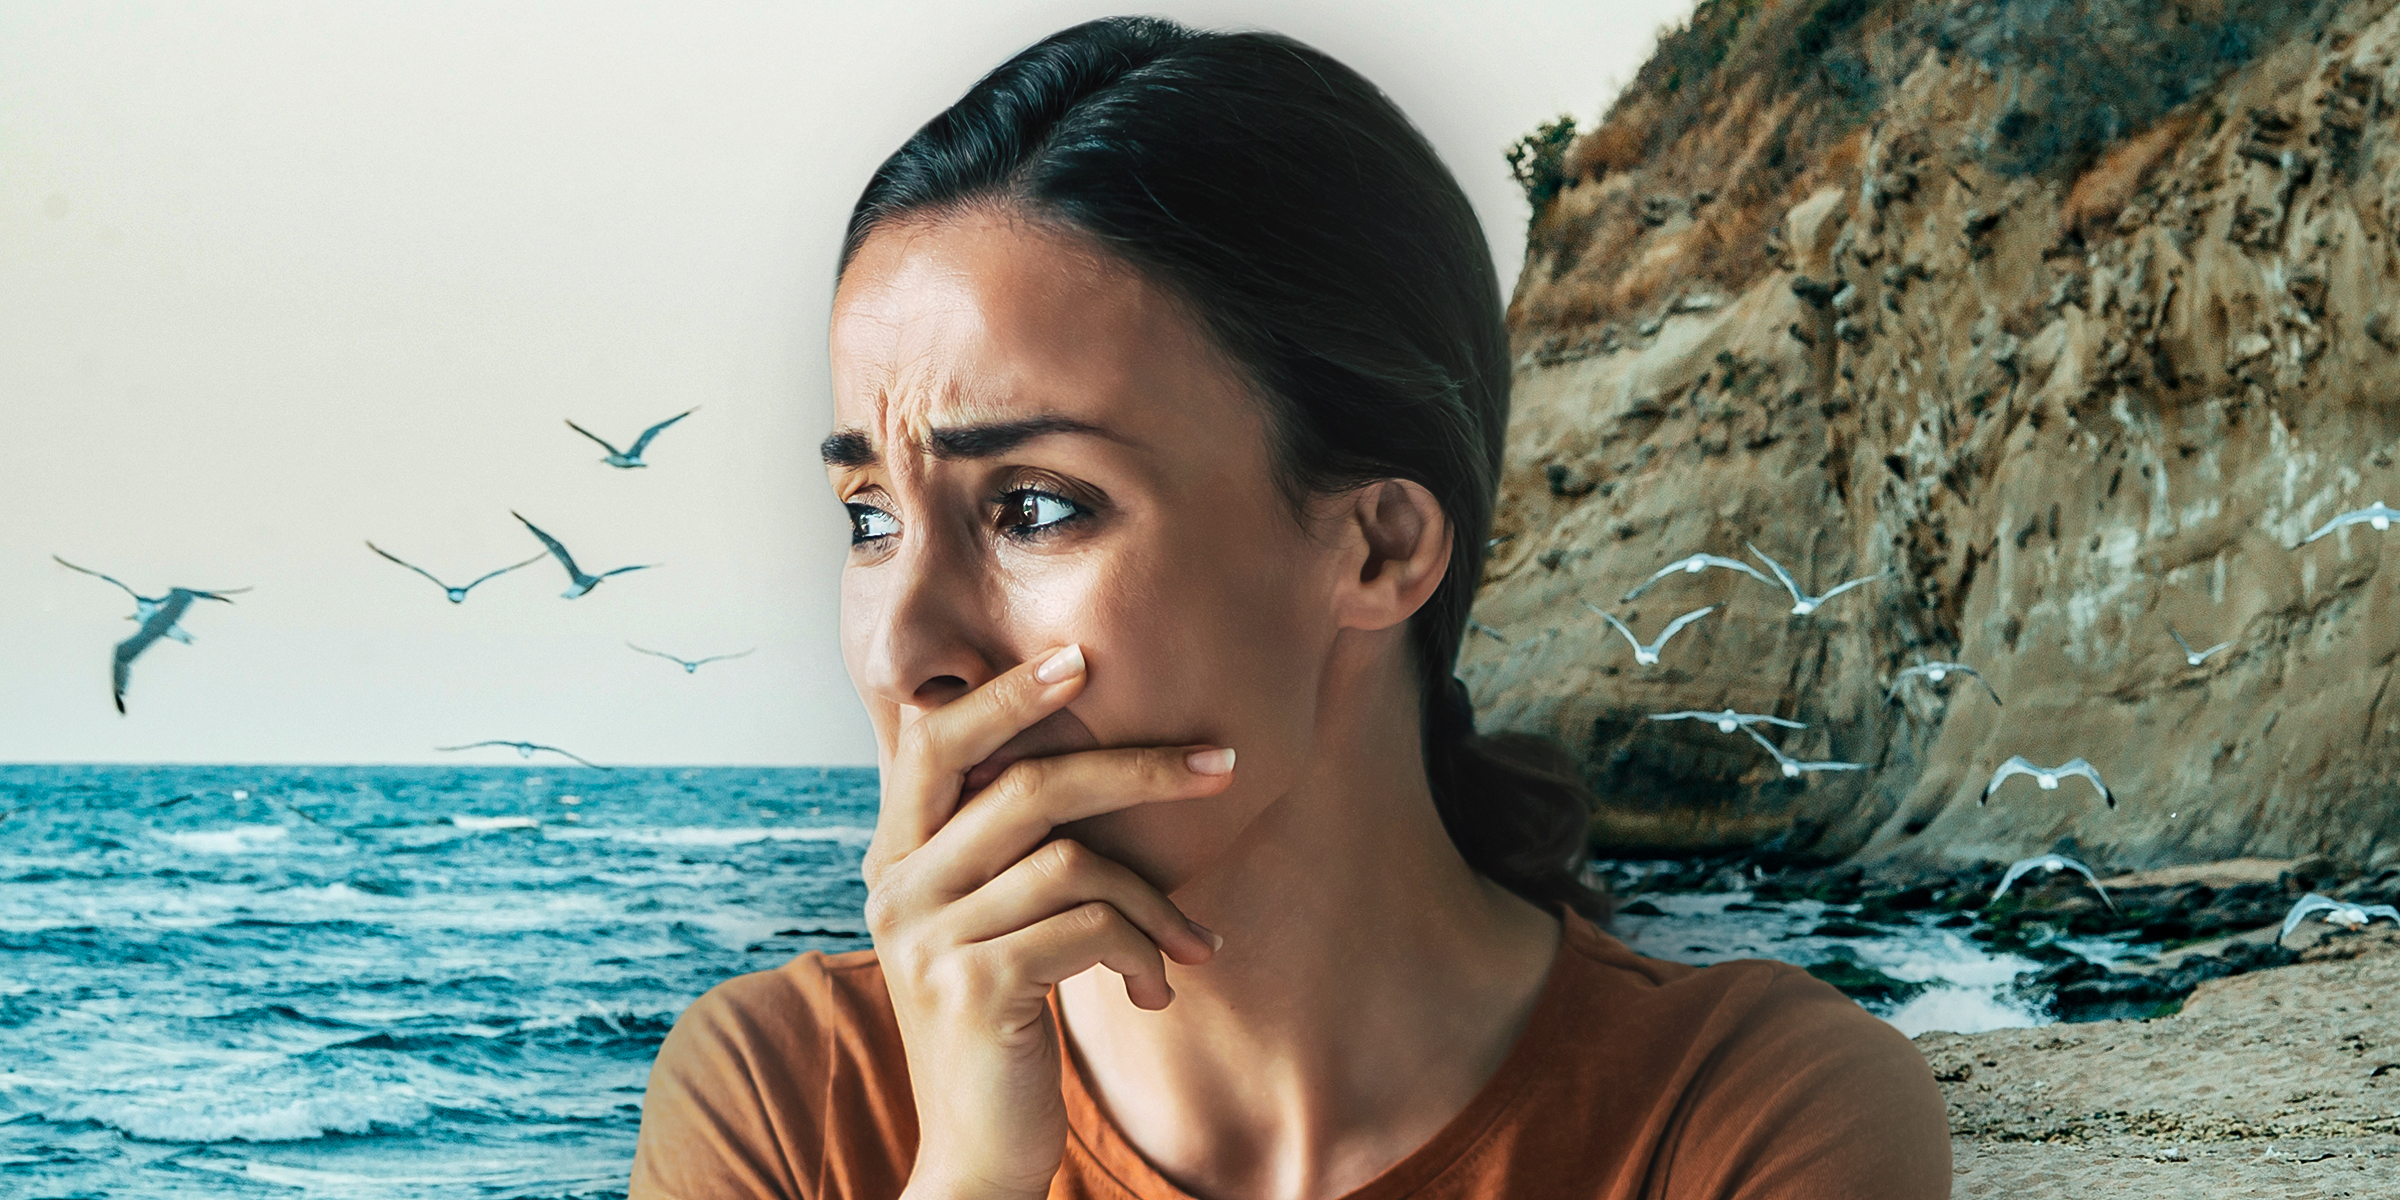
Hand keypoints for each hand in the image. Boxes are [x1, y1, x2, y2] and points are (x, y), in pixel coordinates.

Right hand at [863, 644, 1232, 1199]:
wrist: (974, 1157)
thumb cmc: (1003, 1028)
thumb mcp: (992, 926)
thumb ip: (1006, 851)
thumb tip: (1091, 759)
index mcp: (895, 858)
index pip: (936, 739)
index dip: (1008, 694)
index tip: (1084, 659)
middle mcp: (895, 887)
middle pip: (1027, 786)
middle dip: (1138, 766)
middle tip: (1223, 763)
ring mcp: (928, 936)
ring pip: (1076, 862)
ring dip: (1159, 901)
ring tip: (1196, 944)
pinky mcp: (974, 986)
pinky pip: (1089, 927)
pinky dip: (1143, 949)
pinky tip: (1156, 990)